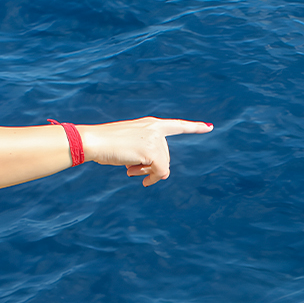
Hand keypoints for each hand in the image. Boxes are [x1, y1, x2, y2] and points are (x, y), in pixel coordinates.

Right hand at [77, 117, 213, 186]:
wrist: (94, 141)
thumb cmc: (106, 144)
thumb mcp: (129, 144)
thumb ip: (146, 151)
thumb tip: (159, 171)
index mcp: (151, 124)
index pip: (177, 125)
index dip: (194, 128)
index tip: (209, 128)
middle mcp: (156, 129)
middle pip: (166, 157)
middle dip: (152, 167)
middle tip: (132, 169)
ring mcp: (155, 139)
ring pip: (164, 166)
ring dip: (148, 173)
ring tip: (130, 168)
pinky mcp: (152, 151)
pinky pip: (161, 172)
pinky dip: (153, 178)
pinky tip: (139, 178)